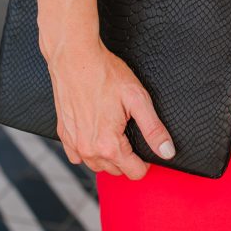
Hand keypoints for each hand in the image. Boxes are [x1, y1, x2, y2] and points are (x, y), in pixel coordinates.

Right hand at [40, 35, 175, 179]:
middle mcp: (88, 149)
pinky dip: (88, 150)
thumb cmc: (105, 74)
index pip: (134, 173)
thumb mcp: (137, 99)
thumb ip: (153, 130)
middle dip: (127, 158)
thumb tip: (166, 152)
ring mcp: (73, 143)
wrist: (74, 58)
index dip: (145, 162)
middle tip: (130, 133)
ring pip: (96, 165)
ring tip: (114, 133)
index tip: (146, 148)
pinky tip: (94, 133)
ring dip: (108, 156)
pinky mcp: (63, 133)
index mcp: (108, 145)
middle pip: (116, 171)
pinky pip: (77, 156)